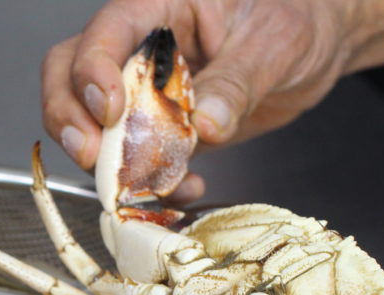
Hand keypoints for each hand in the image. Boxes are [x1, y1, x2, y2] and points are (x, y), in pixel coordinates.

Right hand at [42, 0, 383, 202]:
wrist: (315, 49)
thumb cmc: (295, 20)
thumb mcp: (274, 44)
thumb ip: (236, 83)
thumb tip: (205, 125)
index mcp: (160, 8)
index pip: (105, 32)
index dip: (93, 71)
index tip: (109, 111)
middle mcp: (138, 48)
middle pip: (68, 74)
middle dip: (70, 119)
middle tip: (91, 155)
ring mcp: (141, 91)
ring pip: (88, 123)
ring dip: (108, 162)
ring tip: (147, 183)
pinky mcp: (156, 129)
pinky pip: (131, 159)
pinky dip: (147, 184)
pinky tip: (182, 189)